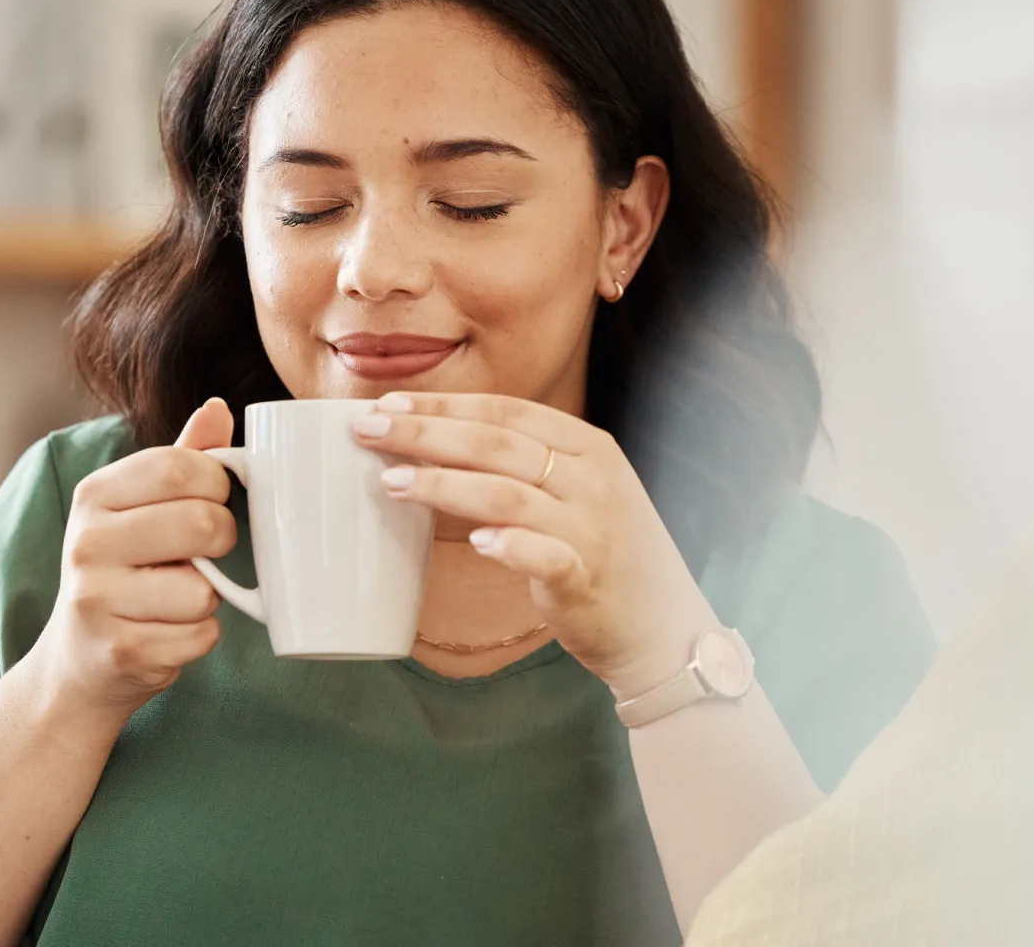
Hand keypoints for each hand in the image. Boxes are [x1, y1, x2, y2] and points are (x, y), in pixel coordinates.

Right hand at [32, 399, 236, 719]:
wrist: (78, 660)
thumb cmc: (122, 571)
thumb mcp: (139, 508)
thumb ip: (181, 459)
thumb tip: (217, 408)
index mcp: (94, 495)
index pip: (178, 467)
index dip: (216, 483)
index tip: (214, 499)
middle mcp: (86, 543)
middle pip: (201, 523)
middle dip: (222, 539)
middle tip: (206, 552)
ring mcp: (97, 600)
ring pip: (204, 589)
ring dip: (208, 597)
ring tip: (174, 598)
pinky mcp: (121, 651)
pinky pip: (200, 636)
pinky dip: (198, 637)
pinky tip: (166, 632)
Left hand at [351, 391, 718, 698]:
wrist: (665, 630)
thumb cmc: (605, 556)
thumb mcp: (578, 493)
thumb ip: (525, 467)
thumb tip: (439, 445)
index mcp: (589, 448)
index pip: (507, 412)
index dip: (445, 404)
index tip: (388, 402)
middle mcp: (593, 480)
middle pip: (498, 444)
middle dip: (426, 433)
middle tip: (368, 430)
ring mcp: (593, 529)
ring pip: (508, 494)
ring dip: (445, 485)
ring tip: (391, 482)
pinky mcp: (588, 580)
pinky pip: (547, 556)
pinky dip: (511, 546)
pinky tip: (475, 543)